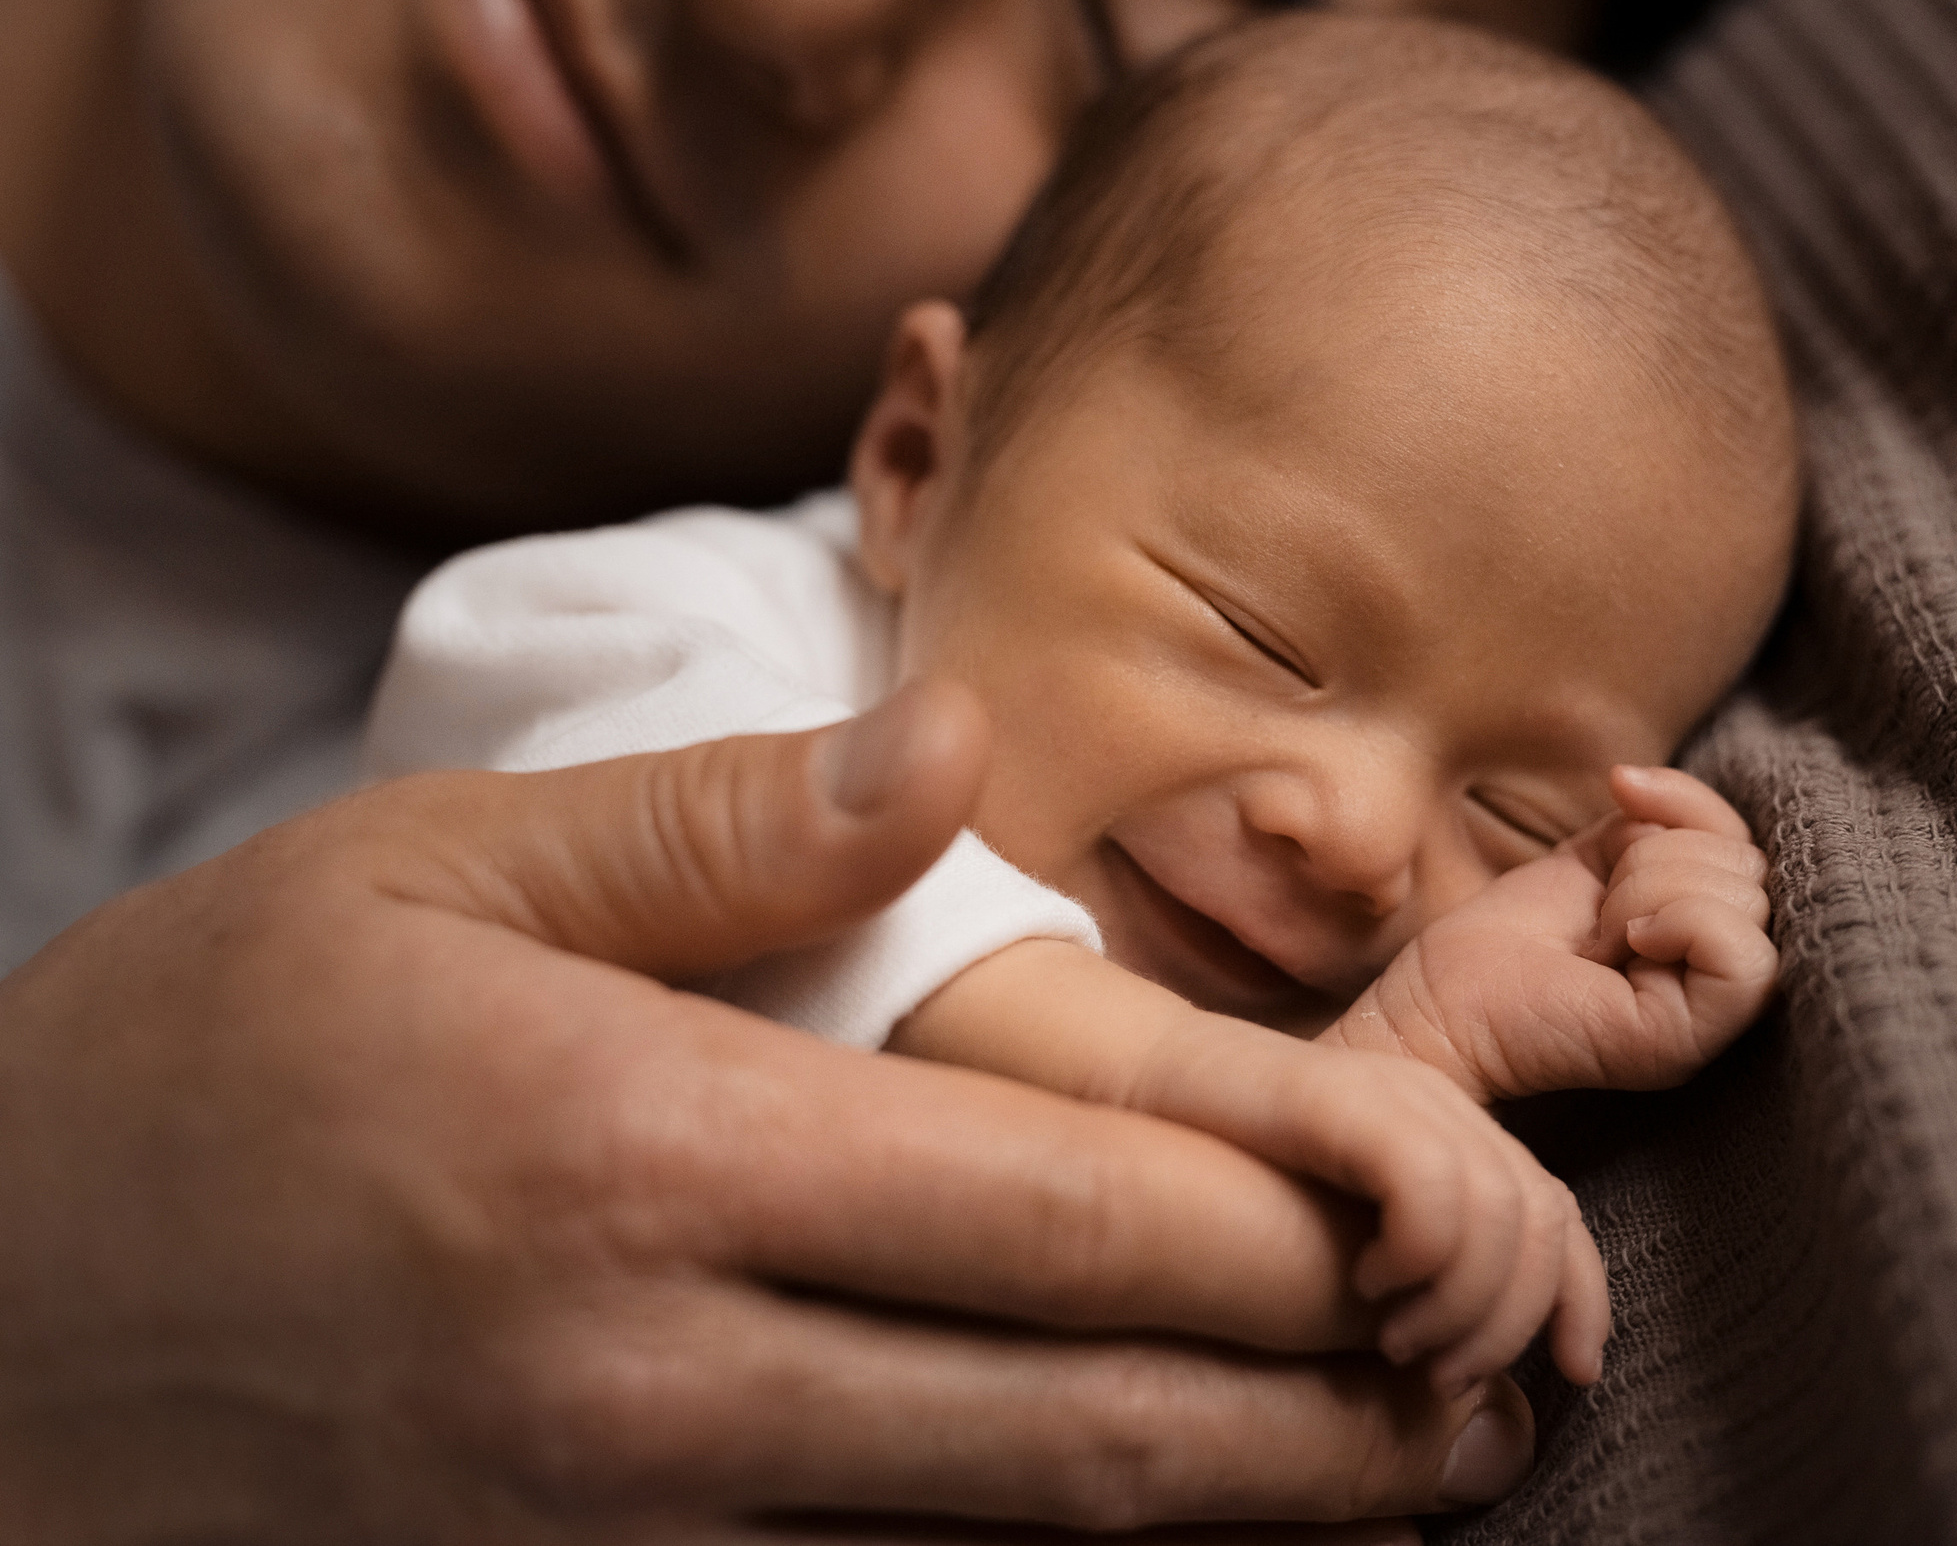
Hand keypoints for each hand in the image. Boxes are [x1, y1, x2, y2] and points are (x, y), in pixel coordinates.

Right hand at [0, 685, 1531, 1540]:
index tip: (1444, 1217)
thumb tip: (958, 744)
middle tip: (1504, 1384)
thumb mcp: (426, 872)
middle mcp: (659, 1383)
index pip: (1066, 1212)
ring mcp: (622, 1539)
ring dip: (1239, 1522)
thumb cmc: (199, 1066)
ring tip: (1413, 1479)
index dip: (1296, 1233)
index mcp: (648, 1156)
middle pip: (1090, 1421)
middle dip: (1332, 1416)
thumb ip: (721, 826)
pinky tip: (1169, 1529)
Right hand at [1123, 1009, 1611, 1396]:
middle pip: (1543, 1219)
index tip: (1575, 1373)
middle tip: (1441, 1374)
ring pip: (1503, 1211)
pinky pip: (1432, 1182)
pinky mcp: (1348, 1098)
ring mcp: (1397, 1098)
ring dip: (1462, 1303)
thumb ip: (1411, 1302)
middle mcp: (1438, 1110)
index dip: (1581, 1297)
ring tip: (1394, 1340)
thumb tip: (1488, 1412)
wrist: (1135, 1093)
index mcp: (1448, 1140)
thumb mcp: (1339, 1265)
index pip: (1557, 1214)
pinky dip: (1421, 1253)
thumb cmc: (1225, 1192)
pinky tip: (1367, 1281)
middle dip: (1510, 1320)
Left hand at [1324, 766, 1777, 1102]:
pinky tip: (1624, 943)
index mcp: (1710, 929)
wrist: (1450, 999)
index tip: (1620, 798)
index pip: (1746, 843)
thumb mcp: (1598, 853)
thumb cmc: (1516, 936)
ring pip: (1744, 903)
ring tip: (1599, 935)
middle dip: (1654, 858)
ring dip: (1647, 892)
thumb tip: (1632, 778)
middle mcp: (1722, 972)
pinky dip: (1683, 925)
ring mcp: (1715, 1013)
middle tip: (1597, 911)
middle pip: (1748, 867)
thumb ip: (1652, 818)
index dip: (1686, 804)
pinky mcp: (1692, 1038)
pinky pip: (1744, 958)